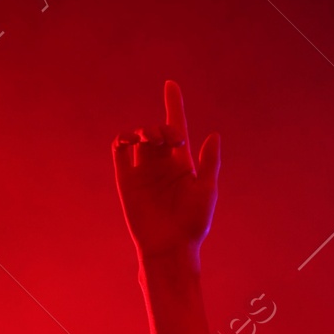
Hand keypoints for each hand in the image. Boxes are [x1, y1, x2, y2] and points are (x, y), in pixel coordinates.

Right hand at [113, 79, 219, 260]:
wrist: (170, 248)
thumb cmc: (192, 224)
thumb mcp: (206, 192)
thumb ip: (209, 163)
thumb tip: (214, 135)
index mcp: (182, 163)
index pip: (177, 126)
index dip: (173, 104)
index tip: (171, 84)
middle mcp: (161, 163)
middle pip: (158, 130)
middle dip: (161, 126)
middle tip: (168, 137)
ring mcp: (142, 170)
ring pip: (138, 137)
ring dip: (144, 131)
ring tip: (150, 138)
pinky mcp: (125, 178)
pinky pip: (120, 150)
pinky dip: (123, 139)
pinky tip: (130, 139)